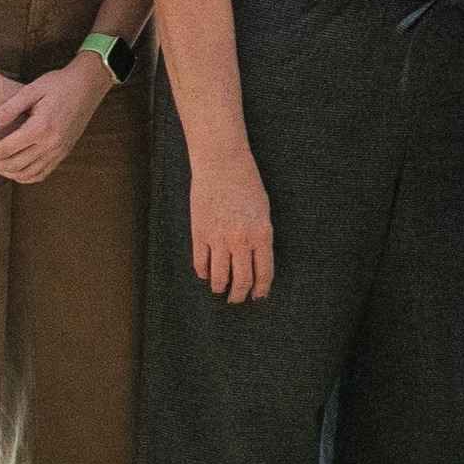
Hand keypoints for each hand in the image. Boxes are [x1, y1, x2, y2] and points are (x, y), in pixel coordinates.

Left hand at [0, 56, 111, 184]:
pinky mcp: (64, 153)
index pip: (5, 149)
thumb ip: (7, 110)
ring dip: (7, 171)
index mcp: (41, 127)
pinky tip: (15, 167)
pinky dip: (25, 176)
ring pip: (27, 174)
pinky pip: (42, 174)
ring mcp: (59, 151)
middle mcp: (51, 144)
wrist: (88, 84)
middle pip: (14, 164)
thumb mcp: (30, 90)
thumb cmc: (58, 84)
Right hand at [189, 156, 274, 302]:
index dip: (261, 289)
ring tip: (220, 290)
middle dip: (239, 295)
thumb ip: (260, 237)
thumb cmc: (247, 184)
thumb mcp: (263, 211)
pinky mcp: (199, 233)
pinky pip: (200, 263)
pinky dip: (203, 273)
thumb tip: (256, 261)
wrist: (221, 164)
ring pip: (218, 277)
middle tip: (237, 299)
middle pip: (241, 280)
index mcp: (262, 235)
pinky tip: (206, 274)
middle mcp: (241, 241)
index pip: (264, 272)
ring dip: (220, 288)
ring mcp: (218, 238)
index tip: (258, 296)